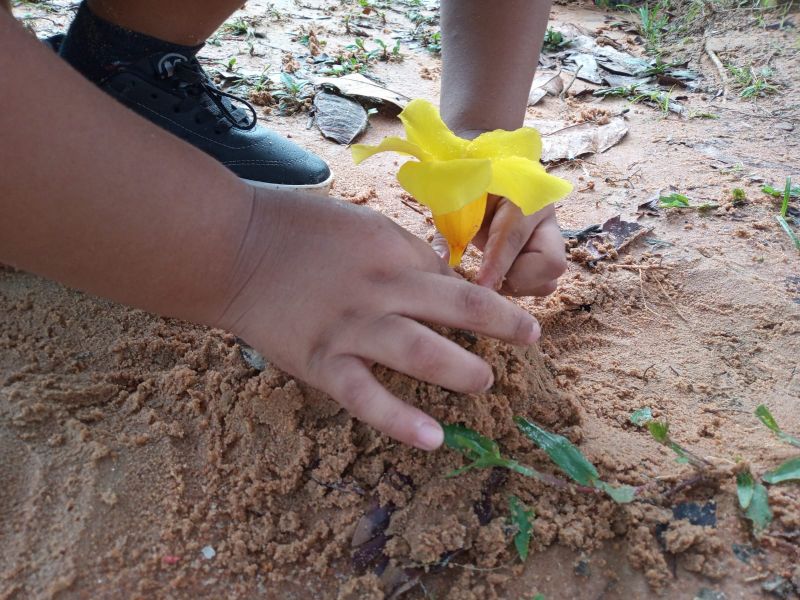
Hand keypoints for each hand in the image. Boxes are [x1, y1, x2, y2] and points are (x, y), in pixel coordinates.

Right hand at [217, 190, 541, 450]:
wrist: (231, 249)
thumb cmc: (294, 229)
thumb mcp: (358, 224)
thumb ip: (398, 252)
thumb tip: (437, 277)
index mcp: (391, 249)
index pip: (449, 276)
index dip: (476, 296)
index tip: (495, 313)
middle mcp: (381, 287)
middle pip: (457, 305)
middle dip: (500, 323)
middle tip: (530, 338)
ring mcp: (352, 327)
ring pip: (421, 351)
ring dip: (462, 370)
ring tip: (485, 384)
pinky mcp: (322, 362)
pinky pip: (366, 397)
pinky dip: (400, 420)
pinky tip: (433, 439)